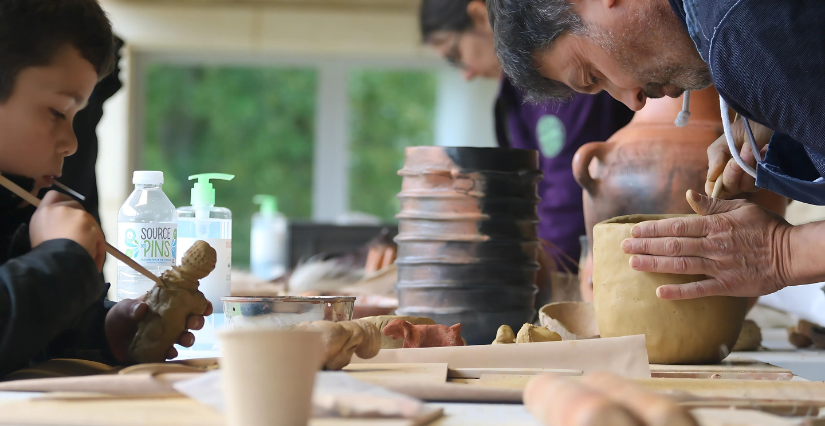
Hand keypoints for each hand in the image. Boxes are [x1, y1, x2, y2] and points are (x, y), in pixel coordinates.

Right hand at [29, 191, 105, 270]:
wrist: (55, 260)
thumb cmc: (44, 253)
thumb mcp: (39, 236)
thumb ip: (51, 225)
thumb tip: (63, 228)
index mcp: (44, 211)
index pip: (54, 196)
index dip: (63, 201)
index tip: (68, 211)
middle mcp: (60, 208)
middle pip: (75, 205)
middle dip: (79, 218)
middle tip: (79, 235)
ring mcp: (77, 213)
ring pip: (89, 220)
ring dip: (89, 234)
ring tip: (86, 252)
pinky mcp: (91, 222)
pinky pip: (98, 234)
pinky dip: (97, 246)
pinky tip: (93, 258)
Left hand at [105, 298, 212, 362]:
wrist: (106, 338)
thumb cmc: (119, 318)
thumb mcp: (123, 308)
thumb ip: (131, 307)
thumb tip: (142, 309)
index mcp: (167, 305)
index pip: (189, 302)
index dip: (200, 304)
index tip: (204, 307)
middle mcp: (171, 321)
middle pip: (192, 321)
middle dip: (197, 322)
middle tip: (192, 323)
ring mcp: (167, 337)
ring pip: (185, 337)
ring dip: (188, 338)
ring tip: (185, 340)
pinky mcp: (159, 351)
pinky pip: (171, 352)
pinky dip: (172, 352)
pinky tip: (169, 351)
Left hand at [620, 190, 793, 299]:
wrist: (791, 254)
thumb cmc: (765, 228)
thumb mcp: (740, 208)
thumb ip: (712, 205)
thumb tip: (688, 195)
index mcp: (715, 225)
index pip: (676, 226)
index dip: (652, 229)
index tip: (633, 231)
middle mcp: (713, 246)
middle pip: (672, 245)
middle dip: (645, 246)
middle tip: (624, 248)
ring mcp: (719, 267)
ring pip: (680, 265)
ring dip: (654, 265)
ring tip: (633, 264)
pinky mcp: (727, 286)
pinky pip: (699, 290)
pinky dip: (679, 291)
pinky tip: (659, 292)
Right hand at [705, 119, 771, 198]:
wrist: (776, 120)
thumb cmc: (750, 126)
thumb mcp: (729, 136)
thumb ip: (716, 154)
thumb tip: (711, 177)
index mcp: (723, 166)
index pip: (713, 186)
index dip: (713, 186)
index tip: (718, 175)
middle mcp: (737, 175)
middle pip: (728, 188)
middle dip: (730, 175)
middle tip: (735, 161)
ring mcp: (752, 177)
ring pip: (744, 186)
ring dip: (745, 170)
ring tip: (749, 149)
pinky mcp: (768, 176)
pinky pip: (759, 182)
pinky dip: (758, 170)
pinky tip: (761, 154)